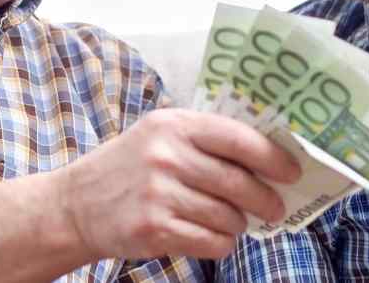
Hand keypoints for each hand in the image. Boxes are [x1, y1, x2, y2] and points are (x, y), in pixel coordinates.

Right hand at [55, 108, 301, 260]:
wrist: (76, 204)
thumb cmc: (128, 167)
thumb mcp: (159, 133)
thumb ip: (204, 137)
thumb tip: (267, 154)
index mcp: (174, 125)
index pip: (238, 138)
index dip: (273, 157)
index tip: (292, 171)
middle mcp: (167, 156)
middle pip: (239, 182)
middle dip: (266, 200)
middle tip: (275, 208)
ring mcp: (159, 194)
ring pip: (228, 216)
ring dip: (239, 224)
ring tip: (232, 221)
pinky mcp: (154, 229)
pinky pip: (212, 242)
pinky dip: (222, 243)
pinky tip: (215, 237)